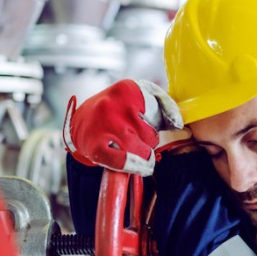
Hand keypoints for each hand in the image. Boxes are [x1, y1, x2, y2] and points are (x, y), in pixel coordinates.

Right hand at [63, 79, 182, 174]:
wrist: (78, 123)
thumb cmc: (115, 111)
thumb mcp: (138, 97)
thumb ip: (164, 105)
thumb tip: (178, 125)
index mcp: (127, 89)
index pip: (161, 109)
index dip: (160, 122)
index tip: (150, 124)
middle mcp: (115, 104)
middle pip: (151, 135)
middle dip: (147, 141)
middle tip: (134, 137)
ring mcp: (105, 125)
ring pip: (141, 149)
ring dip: (141, 154)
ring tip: (129, 148)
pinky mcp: (95, 145)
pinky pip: (122, 161)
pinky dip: (135, 166)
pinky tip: (140, 167)